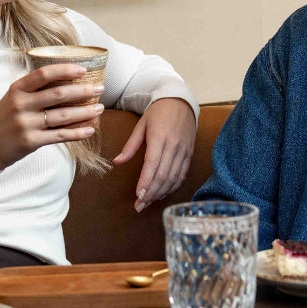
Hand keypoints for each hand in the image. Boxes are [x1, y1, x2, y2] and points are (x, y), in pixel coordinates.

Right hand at [0, 64, 105, 171]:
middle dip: (83, 90)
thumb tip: (68, 81)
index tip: (83, 70)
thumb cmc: (3, 119)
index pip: (44, 74)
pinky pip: (60, 135)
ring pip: (63, 115)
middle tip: (100, 88)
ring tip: (99, 108)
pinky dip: (78, 132)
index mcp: (17, 89)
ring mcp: (26, 124)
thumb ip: (34, 90)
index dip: (65, 70)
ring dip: (85, 112)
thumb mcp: (13, 98)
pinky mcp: (31, 142)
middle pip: (59, 94)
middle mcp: (21, 104)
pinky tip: (90, 129)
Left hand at [112, 97, 195, 211]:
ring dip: (161, 193)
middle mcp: (174, 145)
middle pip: (163, 175)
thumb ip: (130, 145)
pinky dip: (172, 187)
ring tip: (148, 202)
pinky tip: (162, 194)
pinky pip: (182, 175)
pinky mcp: (189, 154)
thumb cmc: (158, 112)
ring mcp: (184, 150)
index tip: (138, 196)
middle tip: (139, 206)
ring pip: (173, 178)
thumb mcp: (141, 125)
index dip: (145, 182)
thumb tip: (117, 162)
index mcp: (159, 136)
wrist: (180, 101)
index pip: (153, 164)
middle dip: (151, 193)